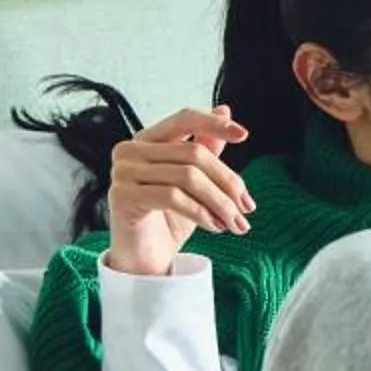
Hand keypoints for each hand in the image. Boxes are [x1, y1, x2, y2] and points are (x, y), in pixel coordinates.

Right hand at [105, 105, 253, 275]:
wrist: (144, 260)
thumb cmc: (168, 220)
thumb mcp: (194, 183)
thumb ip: (205, 148)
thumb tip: (225, 110)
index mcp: (147, 139)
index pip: (184, 119)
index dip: (214, 124)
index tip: (244, 134)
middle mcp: (130, 150)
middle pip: (193, 153)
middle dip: (228, 182)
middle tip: (247, 207)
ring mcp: (123, 172)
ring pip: (187, 177)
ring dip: (220, 202)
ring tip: (236, 222)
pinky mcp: (122, 196)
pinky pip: (173, 197)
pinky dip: (201, 212)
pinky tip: (215, 226)